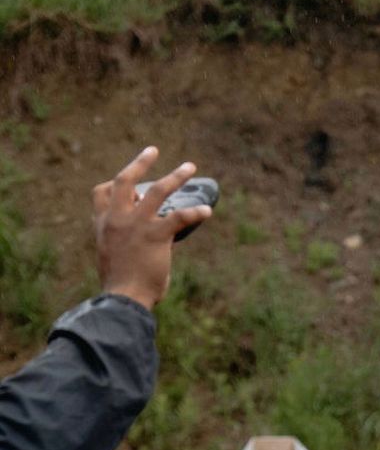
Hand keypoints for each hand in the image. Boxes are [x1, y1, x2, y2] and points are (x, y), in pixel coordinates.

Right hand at [93, 146, 211, 310]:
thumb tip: (146, 248)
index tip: (130, 186)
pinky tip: (207, 212)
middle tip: (154, 150)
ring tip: (190, 167)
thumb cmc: (122, 287)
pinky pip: (179, 217)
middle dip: (140, 162)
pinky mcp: (156, 235)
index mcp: (103, 224)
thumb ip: (127, 245)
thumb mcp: (115, 259)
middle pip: (125, 179)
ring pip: (157, 190)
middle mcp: (117, 218)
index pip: (101, 193)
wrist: (124, 299)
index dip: (114, 185)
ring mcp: (137, 224)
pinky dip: (195, 213)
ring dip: (176, 176)